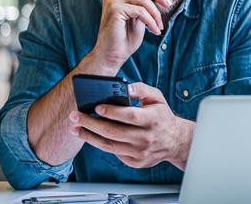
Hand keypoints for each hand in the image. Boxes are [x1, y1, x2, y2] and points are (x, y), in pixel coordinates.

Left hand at [68, 82, 194, 169]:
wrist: (175, 141)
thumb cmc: (162, 117)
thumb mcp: (157, 98)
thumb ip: (142, 89)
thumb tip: (126, 88)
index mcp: (153, 120)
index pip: (130, 116)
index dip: (112, 112)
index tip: (97, 107)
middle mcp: (147, 138)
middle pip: (114, 132)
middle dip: (91, 123)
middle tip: (75, 116)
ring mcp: (140, 152)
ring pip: (109, 145)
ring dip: (89, 136)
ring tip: (75, 128)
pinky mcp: (136, 161)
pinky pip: (114, 153)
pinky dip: (100, 144)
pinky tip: (90, 136)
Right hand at [92, 0, 171, 70]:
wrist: (113, 56)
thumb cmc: (125, 40)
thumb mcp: (138, 20)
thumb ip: (143, 6)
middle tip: (167, 6)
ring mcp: (112, 1)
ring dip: (155, 13)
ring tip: (158, 26)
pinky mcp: (114, 9)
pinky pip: (140, 10)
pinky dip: (150, 20)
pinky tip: (154, 31)